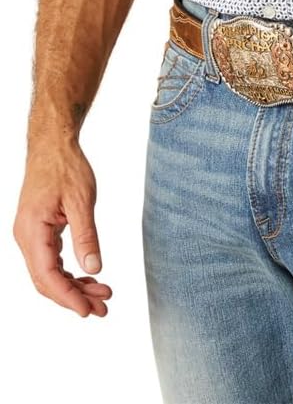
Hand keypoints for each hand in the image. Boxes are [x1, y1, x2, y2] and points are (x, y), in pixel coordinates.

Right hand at [13, 140, 112, 317]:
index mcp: (32, 230)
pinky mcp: (38, 231)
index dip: (67, 297)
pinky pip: (50, 260)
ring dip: (73, 286)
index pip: (47, 275)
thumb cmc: (65, 166)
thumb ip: (86, 236)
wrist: (52, 145)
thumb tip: (93, 269)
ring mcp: (29, 235)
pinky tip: (88, 277)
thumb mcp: (81, 200)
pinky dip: (68, 271)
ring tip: (102, 294)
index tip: (88, 310)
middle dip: (74, 296)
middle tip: (103, 307)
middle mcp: (25, 237)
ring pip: (48, 272)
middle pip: (46, 280)